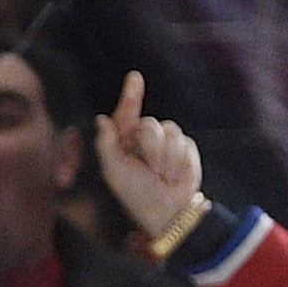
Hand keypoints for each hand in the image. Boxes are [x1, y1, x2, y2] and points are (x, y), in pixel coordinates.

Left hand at [94, 69, 204, 246]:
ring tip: (161, 174)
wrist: (168, 208)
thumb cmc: (136, 193)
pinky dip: (178, 160)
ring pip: (169, 130)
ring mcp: (165, 142)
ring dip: (164, 157)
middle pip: (149, 124)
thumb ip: (107, 145)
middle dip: (150, 148)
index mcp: (123, 143)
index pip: (127, 114)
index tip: (135, 77)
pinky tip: (174, 174)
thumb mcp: (115, 171)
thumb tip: (102, 120)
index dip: (131, 95)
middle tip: (149, 170)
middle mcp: (144, 139)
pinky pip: (184, 141)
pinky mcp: (185, 146)